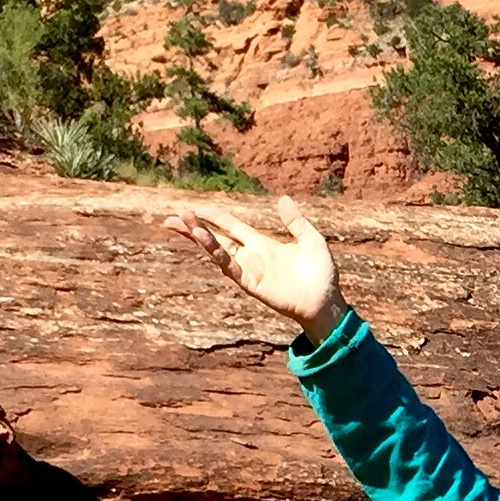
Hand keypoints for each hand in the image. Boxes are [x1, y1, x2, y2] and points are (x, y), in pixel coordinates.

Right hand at [163, 194, 344, 336]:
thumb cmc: (321, 274)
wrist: (326, 301)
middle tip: (173, 216)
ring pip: (217, 250)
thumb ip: (295, 221)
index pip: (231, 226)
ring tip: (182, 222)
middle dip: (195, 227)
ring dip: (199, 236)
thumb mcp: (310, 239)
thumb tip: (282, 199)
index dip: (213, 216)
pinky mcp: (250, 282)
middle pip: (216, 237)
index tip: (194, 208)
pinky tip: (202, 239)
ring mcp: (249, 269)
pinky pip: (229, 265)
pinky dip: (215, 252)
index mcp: (262, 244)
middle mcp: (251, 256)